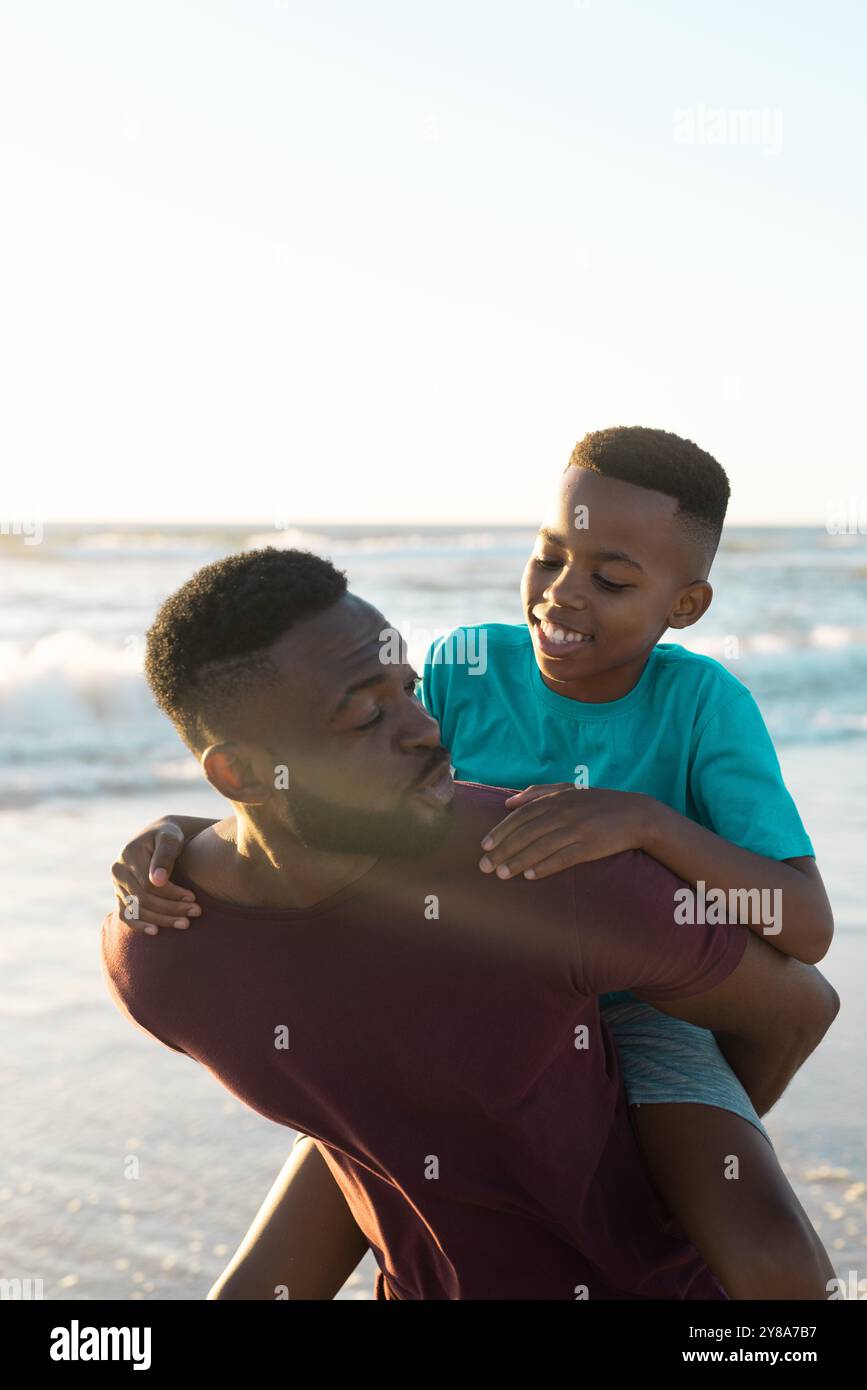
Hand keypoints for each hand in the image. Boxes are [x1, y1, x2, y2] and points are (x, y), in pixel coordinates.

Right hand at [111, 818, 200, 935]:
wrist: (160, 837)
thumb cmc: (169, 836)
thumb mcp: (170, 838)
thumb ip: (165, 855)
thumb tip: (158, 881)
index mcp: (128, 855)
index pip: (148, 884)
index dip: (171, 893)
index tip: (193, 898)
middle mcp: (118, 871)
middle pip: (143, 899)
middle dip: (171, 908)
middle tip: (196, 912)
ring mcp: (117, 885)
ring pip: (136, 910)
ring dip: (161, 920)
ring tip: (185, 923)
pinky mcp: (120, 896)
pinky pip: (126, 915)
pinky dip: (139, 925)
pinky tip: (156, 931)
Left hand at [478, 784, 651, 879]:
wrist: (636, 814)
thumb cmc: (598, 803)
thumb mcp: (569, 790)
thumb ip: (539, 793)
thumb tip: (509, 803)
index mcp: (557, 799)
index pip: (521, 816)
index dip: (501, 831)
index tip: (484, 846)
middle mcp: (564, 812)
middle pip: (526, 833)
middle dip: (503, 850)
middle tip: (485, 866)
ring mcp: (578, 829)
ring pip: (541, 846)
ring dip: (519, 861)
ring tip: (502, 874)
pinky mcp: (591, 846)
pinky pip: (563, 858)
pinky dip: (545, 866)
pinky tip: (530, 875)